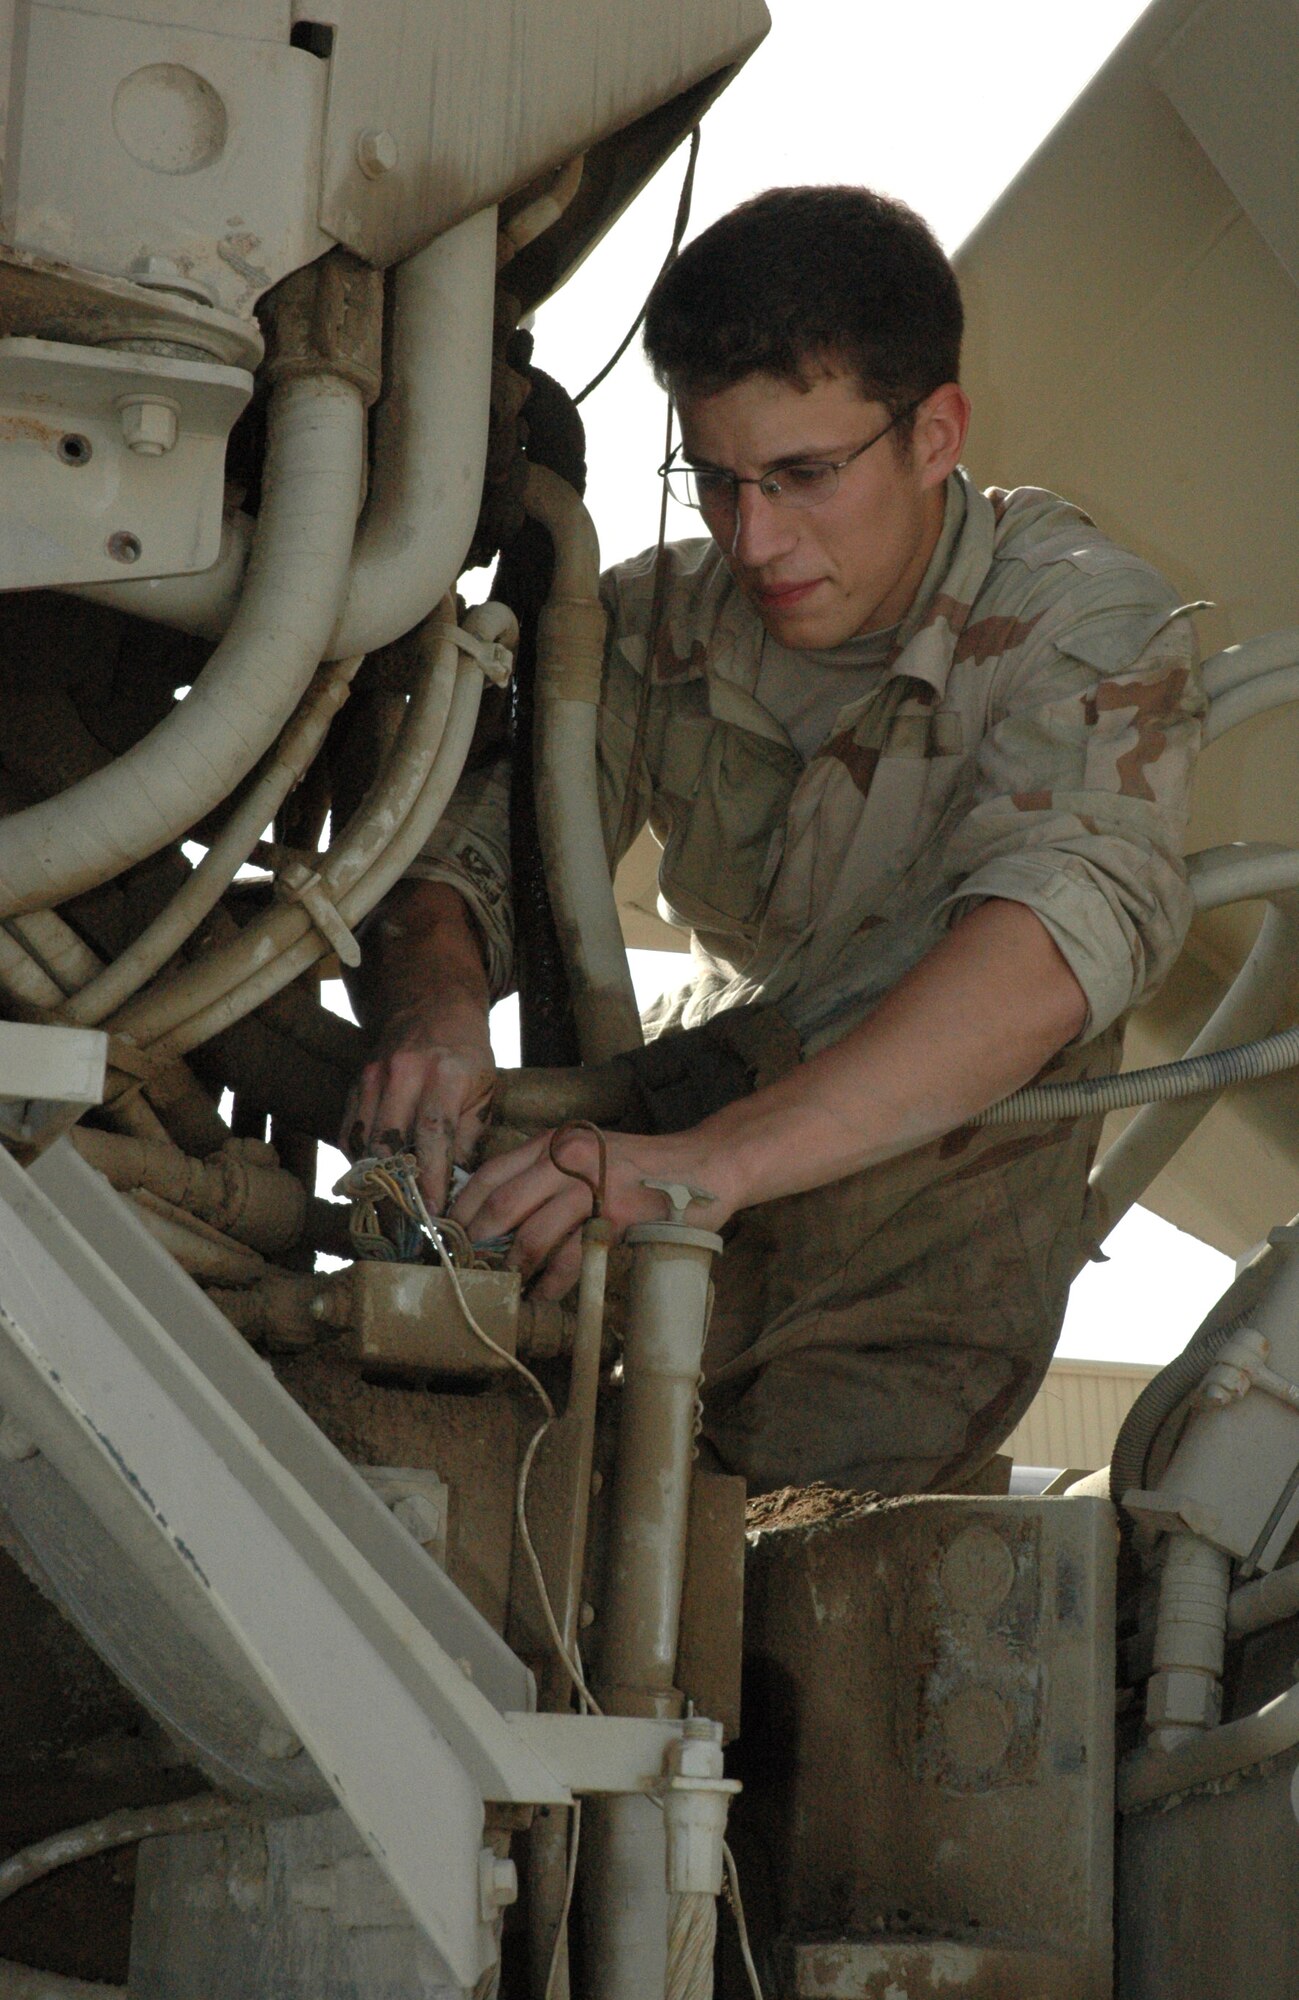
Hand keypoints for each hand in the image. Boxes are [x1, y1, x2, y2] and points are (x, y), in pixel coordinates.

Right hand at [342, 997, 495, 1211]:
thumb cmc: (466, 1052)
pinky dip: (359, 1160)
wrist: (431, 1003)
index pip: (433, 1133)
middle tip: (408, 1222)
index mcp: (445, 1073)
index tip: (434, 1212)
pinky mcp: (356, 1082)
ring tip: (389, 1211)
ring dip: (375, 1179)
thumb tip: (460, 1187)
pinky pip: (349, 1131)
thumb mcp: (484, 1086)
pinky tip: (373, 1179)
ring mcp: (373, 1076)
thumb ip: (471, 1135)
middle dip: (397, 1186)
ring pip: (365, 1140)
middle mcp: (403, 1072)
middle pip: (390, 1141)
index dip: (430, 1177)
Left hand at [451, 1124, 734, 1298]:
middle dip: (477, 1242)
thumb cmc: (639, 1167)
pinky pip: (571, 1258)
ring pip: (532, 1235)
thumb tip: (493, 1216)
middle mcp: (568, 1159)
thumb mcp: (586, 1154)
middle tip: (465, 1268)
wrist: (704, 1164)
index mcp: (554, 1142)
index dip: (460, 1208)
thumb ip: (545, 1174)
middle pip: (500, 1204)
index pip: (489, 1173)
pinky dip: (552, 1283)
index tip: (444, 1235)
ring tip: (505, 1284)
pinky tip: (543, 1294)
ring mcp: (593, 1187)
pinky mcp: (616, 1217)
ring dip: (513, 1267)